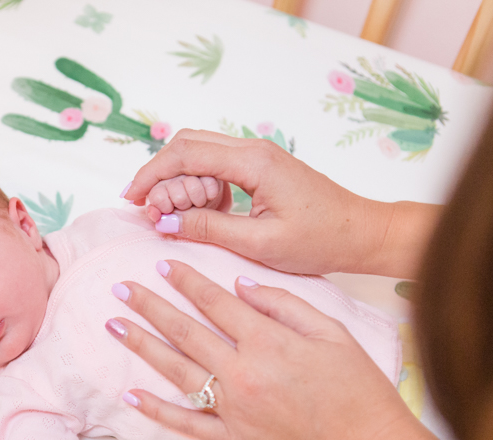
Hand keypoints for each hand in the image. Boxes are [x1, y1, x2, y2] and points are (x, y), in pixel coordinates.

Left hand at [106, 260, 456, 439]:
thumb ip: (286, 305)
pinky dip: (156, 410)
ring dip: (142, 346)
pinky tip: (129, 394)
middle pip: (186, 332)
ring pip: (176, 371)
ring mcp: (233, 410)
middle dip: (150, 306)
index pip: (215, 302)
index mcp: (269, 342)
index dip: (186, 280)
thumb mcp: (335, 334)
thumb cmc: (362, 393)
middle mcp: (243, 373)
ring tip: (114, 325)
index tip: (161, 264)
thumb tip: (241, 284)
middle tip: (120, 287)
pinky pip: (186, 424)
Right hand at [122, 129, 437, 277]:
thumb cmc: (320, 239)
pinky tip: (197, 211)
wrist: (360, 232)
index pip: (185, 155)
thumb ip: (208, 229)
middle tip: (144, 207)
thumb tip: (164, 223)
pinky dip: (196, 181)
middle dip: (158, 173)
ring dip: (177, 178)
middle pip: (187, 144)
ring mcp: (256, 155)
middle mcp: (252, 149)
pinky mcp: (259, 166)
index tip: (132, 201)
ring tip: (171, 214)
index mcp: (252, 162)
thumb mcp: (259, 243)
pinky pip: (215, 163)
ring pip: (199, 150)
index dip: (152, 176)